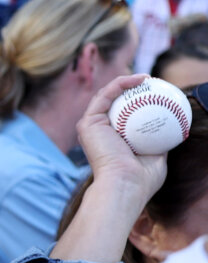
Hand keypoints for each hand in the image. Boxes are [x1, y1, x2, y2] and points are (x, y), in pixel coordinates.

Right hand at [76, 73, 166, 203]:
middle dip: (130, 89)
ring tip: (147, 78)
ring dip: (127, 82)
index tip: (157, 95)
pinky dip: (122, 83)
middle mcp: (97, 132)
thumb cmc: (141, 179)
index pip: (121, 115)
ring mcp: (90, 127)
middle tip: (152, 83)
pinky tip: (141, 79)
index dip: (136, 101)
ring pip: (107, 96)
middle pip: (112, 103)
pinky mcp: (87, 123)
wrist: (124, 184)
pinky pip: (106, 95)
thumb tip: (175, 130)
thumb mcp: (157, 158)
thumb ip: (160, 144)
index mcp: (109, 141)